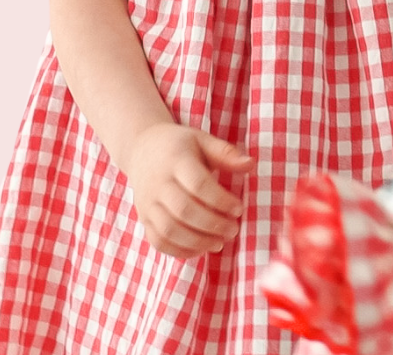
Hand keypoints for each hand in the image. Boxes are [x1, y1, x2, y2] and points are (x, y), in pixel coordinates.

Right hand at [123, 123, 254, 258]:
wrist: (141, 148)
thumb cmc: (179, 145)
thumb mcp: (202, 140)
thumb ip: (225, 153)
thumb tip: (251, 164)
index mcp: (176, 159)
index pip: (199, 184)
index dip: (221, 201)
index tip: (239, 208)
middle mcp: (158, 182)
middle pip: (184, 210)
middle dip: (213, 225)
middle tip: (233, 229)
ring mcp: (147, 202)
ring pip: (170, 230)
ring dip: (198, 242)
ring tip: (219, 242)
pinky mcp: (144, 218)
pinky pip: (159, 242)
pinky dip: (180, 251)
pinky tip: (200, 248)